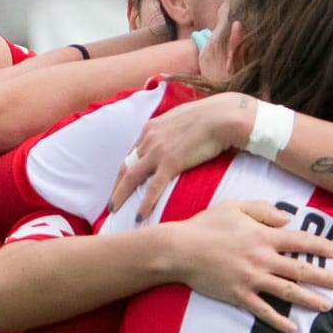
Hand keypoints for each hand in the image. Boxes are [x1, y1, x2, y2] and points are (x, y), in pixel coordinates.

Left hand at [111, 91, 253, 218]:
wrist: (222, 116)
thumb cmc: (209, 116)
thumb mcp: (181, 119)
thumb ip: (172, 130)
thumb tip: (176, 139)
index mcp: (151, 128)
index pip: (131, 154)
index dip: (124, 171)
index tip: (120, 185)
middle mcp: (149, 139)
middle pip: (125, 167)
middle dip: (116, 187)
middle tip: (110, 204)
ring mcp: (158, 151)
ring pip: (131, 178)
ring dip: (120, 196)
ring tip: (114, 212)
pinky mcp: (171, 162)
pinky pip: (153, 187)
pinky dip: (144, 203)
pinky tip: (139, 216)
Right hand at [164, 200, 332, 332]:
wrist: (180, 250)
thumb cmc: (206, 225)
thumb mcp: (235, 207)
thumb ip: (264, 210)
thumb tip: (288, 218)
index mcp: (263, 236)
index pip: (300, 241)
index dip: (320, 246)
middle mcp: (262, 259)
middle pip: (301, 270)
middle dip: (325, 277)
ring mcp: (251, 279)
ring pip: (288, 292)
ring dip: (310, 300)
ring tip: (328, 306)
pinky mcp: (238, 295)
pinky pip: (263, 311)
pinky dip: (278, 320)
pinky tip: (292, 328)